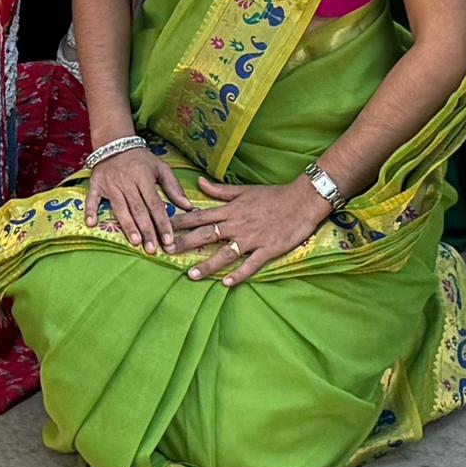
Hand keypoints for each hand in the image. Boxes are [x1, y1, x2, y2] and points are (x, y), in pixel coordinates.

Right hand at [87, 141, 182, 252]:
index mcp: (144, 178)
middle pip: (138, 210)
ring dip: (127, 225)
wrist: (115, 144)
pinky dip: (90, 210)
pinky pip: (92, 199)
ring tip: (135, 242)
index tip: (168, 240)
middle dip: (146, 230)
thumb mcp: (161, 168)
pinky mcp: (96, 185)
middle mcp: (127, 182)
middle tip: (152, 249)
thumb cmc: (141, 160)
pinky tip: (91, 224)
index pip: (155, 204)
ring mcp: (110, 184)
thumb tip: (188, 207)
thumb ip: (174, 188)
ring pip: (120, 208)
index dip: (162, 223)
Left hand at [169, 174, 332, 284]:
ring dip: (207, 265)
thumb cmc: (273, 195)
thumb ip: (219, 190)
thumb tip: (198, 182)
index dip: (180, 222)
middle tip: (167, 252)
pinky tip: (225, 283)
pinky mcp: (267, 250)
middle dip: (185, 243)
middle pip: (206, 235)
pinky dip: (238, 274)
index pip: (200, 216)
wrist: (302, 201)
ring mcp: (252, 239)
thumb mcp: (244, 190)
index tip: (163, 227)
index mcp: (231, 210)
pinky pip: (250, 265)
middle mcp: (237, 225)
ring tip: (191, 275)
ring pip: (225, 254)